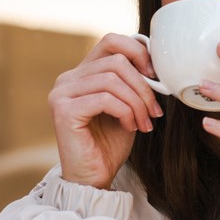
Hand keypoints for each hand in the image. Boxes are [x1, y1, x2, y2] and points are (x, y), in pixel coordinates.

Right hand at [48, 34, 163, 189]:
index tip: (156, 76)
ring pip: (112, 79)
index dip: (138, 52)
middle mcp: (68, 78)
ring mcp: (62, 93)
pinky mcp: (63, 111)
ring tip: (145, 123)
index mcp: (82, 73)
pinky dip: (125, 112)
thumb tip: (157, 65)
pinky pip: (105, 99)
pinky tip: (131, 127)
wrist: (95, 178)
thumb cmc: (111, 144)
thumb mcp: (128, 107)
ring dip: (137, 102)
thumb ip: (134, 84)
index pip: (111, 41)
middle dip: (143, 86)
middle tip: (155, 111)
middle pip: (116, 61)